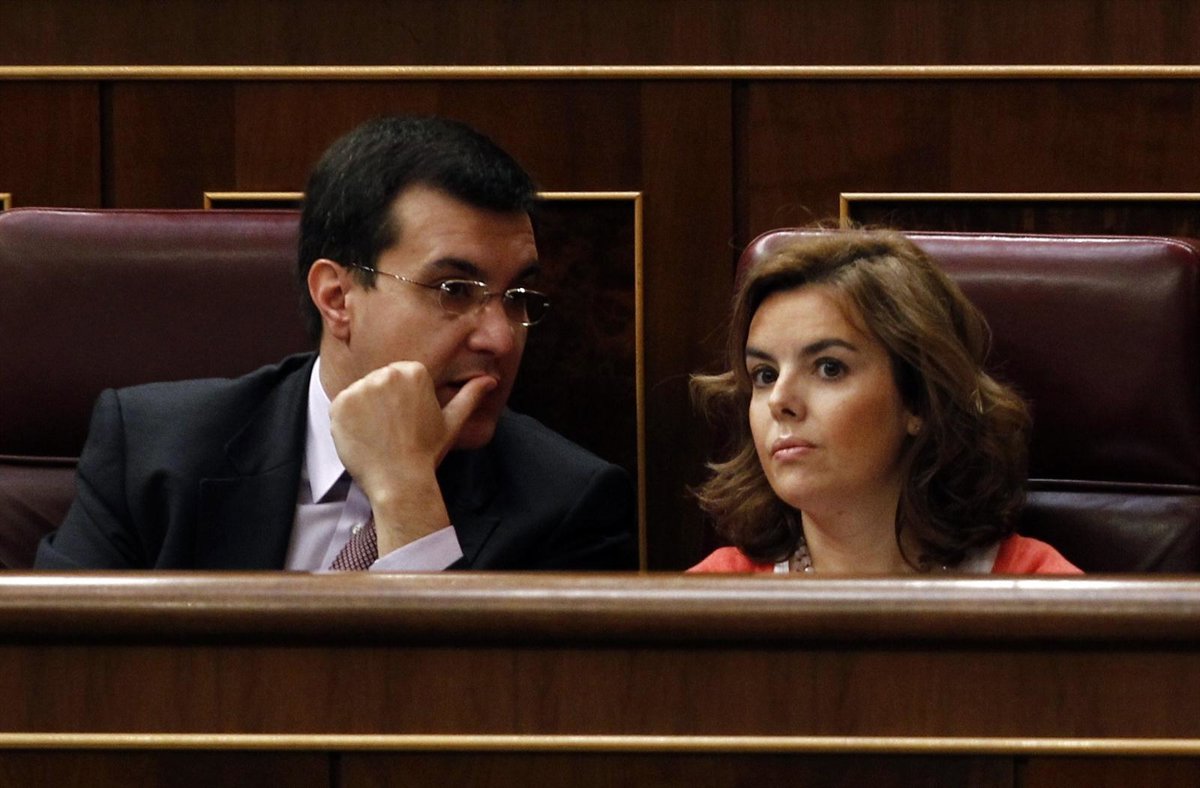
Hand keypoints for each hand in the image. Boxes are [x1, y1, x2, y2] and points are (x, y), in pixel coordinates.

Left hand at [329, 361, 496, 552]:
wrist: (400, 481)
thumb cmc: (427, 452)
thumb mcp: (452, 422)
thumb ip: (470, 396)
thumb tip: (490, 380)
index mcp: (414, 371)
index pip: (398, 378)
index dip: (401, 402)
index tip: (406, 422)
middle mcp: (386, 373)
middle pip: (377, 383)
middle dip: (382, 403)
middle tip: (393, 431)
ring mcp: (360, 387)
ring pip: (359, 394)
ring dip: (364, 412)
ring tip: (379, 436)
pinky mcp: (340, 403)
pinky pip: (340, 406)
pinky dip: (347, 422)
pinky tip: (363, 438)